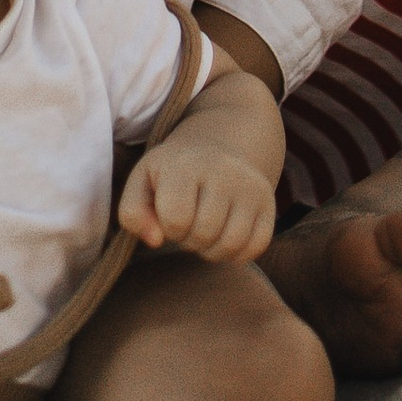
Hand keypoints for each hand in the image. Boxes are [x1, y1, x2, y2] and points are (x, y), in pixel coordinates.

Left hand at [121, 135, 276, 264]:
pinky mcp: (269, 203)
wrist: (217, 147)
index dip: (168, 227)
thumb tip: (155, 241)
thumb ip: (133, 213)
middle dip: (189, 239)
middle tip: (189, 222)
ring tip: (204, 232)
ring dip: (211, 250)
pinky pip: (256, 247)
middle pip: (204, 234)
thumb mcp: (142, 182)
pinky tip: (224, 236)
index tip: (170, 213)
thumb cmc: (173, 172)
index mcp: (186, 165)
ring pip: (231, 244)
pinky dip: (237, 253)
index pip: (175, 219)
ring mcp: (250, 187)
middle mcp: (223, 171)